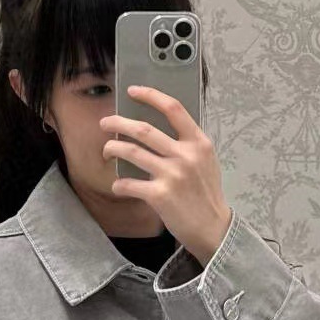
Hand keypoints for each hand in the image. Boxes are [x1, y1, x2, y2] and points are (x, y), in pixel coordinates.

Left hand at [99, 86, 231, 266]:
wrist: (213, 228)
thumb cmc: (206, 195)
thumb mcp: (206, 162)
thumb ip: (188, 144)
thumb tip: (159, 128)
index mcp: (199, 143)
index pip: (173, 109)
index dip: (150, 95)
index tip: (133, 92)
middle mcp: (186, 155)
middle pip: (143, 129)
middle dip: (118, 123)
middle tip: (106, 123)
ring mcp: (173, 175)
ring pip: (131, 152)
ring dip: (113, 149)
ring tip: (107, 150)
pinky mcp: (160, 195)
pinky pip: (129, 183)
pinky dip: (119, 184)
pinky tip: (118, 186)